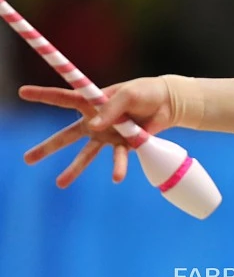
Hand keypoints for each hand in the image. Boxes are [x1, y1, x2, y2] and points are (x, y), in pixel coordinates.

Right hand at [18, 77, 174, 187]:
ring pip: (87, 154)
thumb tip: (93, 127)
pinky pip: (119, 158)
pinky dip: (119, 167)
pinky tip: (117, 178)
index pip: (63, 98)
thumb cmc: (144, 93)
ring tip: (60, 184)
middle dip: (47, 147)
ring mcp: (108, 135)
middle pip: (67, 135)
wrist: (167, 103)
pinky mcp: (124, 145)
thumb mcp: (128, 95)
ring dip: (74, 169)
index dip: (43, 95)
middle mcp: (95, 121)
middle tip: (27, 159)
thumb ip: (111, 110)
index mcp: (92, 101)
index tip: (22, 92)